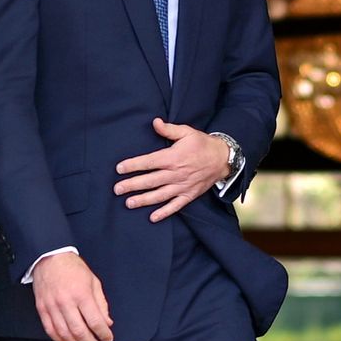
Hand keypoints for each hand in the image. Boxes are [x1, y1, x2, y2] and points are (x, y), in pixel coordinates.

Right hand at [31, 252, 112, 340]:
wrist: (49, 258)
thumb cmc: (74, 269)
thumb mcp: (93, 282)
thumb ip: (101, 304)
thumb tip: (107, 323)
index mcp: (82, 294)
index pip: (95, 321)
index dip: (103, 334)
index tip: (108, 339)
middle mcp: (66, 302)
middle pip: (79, 331)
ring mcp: (52, 307)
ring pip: (64, 334)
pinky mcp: (42, 309)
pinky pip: (50, 330)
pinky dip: (60, 340)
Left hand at [114, 119, 231, 221]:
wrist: (223, 159)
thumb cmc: (203, 144)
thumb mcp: (187, 132)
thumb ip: (169, 129)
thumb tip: (155, 122)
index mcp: (173, 157)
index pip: (148, 162)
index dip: (133, 165)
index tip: (119, 168)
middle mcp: (175, 174)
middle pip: (150, 181)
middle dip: (132, 185)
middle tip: (117, 189)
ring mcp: (182, 186)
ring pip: (159, 195)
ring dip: (143, 200)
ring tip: (129, 203)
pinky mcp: (189, 195)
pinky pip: (175, 206)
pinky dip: (164, 212)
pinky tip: (153, 217)